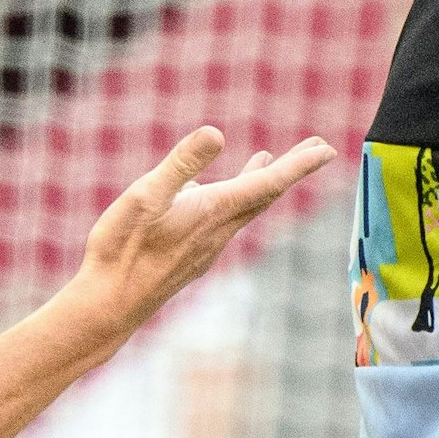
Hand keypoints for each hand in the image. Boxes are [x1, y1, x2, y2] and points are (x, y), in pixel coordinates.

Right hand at [80, 128, 335, 327]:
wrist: (109, 305)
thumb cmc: (122, 249)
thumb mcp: (146, 195)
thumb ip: (182, 163)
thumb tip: (217, 132)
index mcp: (213, 211)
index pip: (267, 183)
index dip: (299, 164)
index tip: (329, 150)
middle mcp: (218, 230)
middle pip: (265, 194)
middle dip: (292, 168)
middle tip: (319, 149)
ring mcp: (206, 245)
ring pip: (245, 208)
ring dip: (263, 182)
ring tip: (270, 160)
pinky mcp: (191, 255)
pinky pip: (225, 220)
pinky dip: (236, 198)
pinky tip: (215, 194)